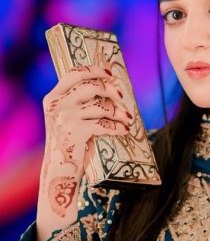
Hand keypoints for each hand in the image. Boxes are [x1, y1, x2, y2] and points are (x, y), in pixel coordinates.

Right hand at [40, 63, 132, 214]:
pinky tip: (123, 129)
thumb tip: (108, 88)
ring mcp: (65, 118)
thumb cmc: (69, 143)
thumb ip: (77, 103)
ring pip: (100, 106)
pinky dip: (116, 127)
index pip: (73, 73)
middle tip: (121, 96)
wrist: (60, 170)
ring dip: (117, 112)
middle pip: (90, 86)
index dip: (93, 70)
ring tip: (126, 117)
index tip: (109, 73)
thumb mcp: (66, 119)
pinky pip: (103, 124)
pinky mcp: (75, 132)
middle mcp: (57, 105)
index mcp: (53, 97)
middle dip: (110, 89)